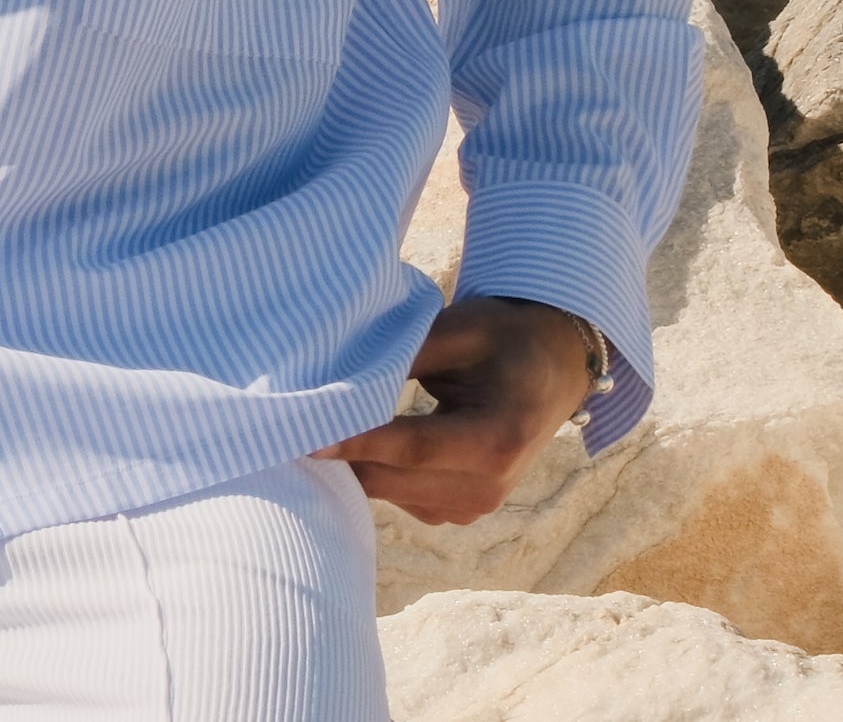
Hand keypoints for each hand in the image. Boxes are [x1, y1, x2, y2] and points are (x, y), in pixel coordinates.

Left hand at [315, 297, 592, 524]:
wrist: (552, 368)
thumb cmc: (503, 338)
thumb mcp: (458, 330)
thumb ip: (402, 354)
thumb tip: (335, 379)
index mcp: (497, 438)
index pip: (412, 446)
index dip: (355, 442)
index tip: (302, 437)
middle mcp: (489, 484)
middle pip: (392, 478)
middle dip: (342, 454)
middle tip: (290, 424)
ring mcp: (475, 505)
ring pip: (389, 491)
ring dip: (355, 464)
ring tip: (324, 423)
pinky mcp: (459, 512)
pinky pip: (399, 496)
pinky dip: (376, 471)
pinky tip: (360, 439)